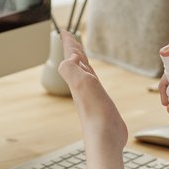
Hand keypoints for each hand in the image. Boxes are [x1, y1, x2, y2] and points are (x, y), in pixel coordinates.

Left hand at [57, 31, 127, 150]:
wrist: (105, 137)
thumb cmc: (95, 112)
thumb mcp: (81, 85)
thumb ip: (71, 70)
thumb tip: (69, 59)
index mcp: (78, 79)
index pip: (72, 57)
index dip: (69, 44)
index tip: (64, 32)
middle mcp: (82, 85)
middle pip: (76, 63)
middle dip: (73, 50)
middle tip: (71, 38)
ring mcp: (91, 94)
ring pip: (84, 72)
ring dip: (81, 61)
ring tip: (79, 54)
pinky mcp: (100, 102)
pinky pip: (94, 82)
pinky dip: (91, 75)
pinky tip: (92, 78)